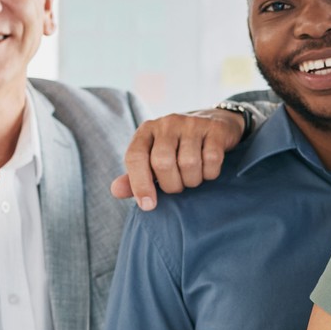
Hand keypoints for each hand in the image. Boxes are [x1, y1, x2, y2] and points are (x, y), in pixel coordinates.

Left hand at [110, 109, 249, 209]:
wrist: (213, 123)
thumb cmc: (178, 149)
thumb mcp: (153, 159)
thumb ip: (135, 176)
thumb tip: (115, 191)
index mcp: (146, 131)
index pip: (135, 157)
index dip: (139, 184)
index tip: (148, 206)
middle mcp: (167, 123)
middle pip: (163, 163)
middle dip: (172, 185)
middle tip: (178, 186)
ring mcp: (192, 124)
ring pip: (189, 163)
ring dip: (192, 181)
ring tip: (193, 177)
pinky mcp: (214, 128)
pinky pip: (211, 159)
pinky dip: (210, 173)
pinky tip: (208, 170)